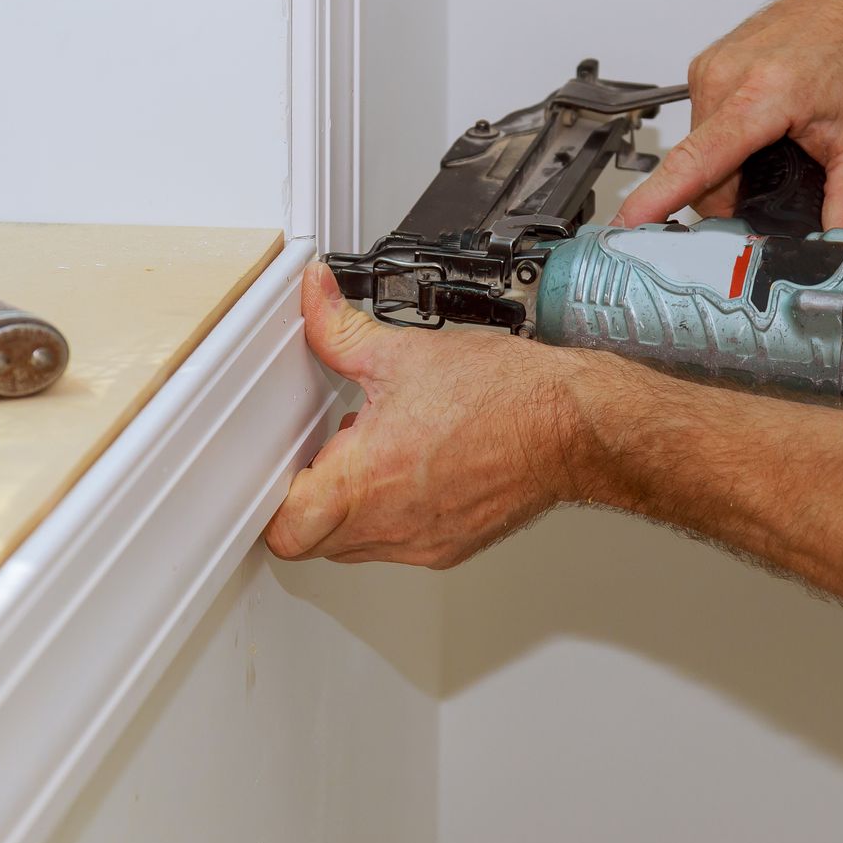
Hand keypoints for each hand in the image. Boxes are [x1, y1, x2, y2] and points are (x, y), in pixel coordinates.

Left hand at [265, 263, 587, 567]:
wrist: (570, 425)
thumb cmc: (504, 396)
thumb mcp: (403, 351)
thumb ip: (339, 329)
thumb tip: (313, 296)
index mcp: (366, 480)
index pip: (285, 529)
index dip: (272, 500)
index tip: (283, 467)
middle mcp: (391, 523)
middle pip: (313, 543)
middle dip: (308, 503)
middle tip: (325, 456)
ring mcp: (423, 542)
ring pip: (355, 547)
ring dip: (349, 510)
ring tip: (372, 456)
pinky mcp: (452, 546)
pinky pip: (399, 545)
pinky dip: (391, 515)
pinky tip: (411, 468)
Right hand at [614, 0, 842, 231]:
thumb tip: (839, 248)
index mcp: (761, 93)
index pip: (695, 162)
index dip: (656, 201)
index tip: (625, 225)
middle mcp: (723, 75)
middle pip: (702, 172)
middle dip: (737, 194)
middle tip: (786, 185)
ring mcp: (711, 66)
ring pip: (702, 150)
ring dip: (735, 165)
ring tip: (784, 145)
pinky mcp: (709, 63)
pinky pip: (706, 122)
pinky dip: (732, 138)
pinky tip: (770, 126)